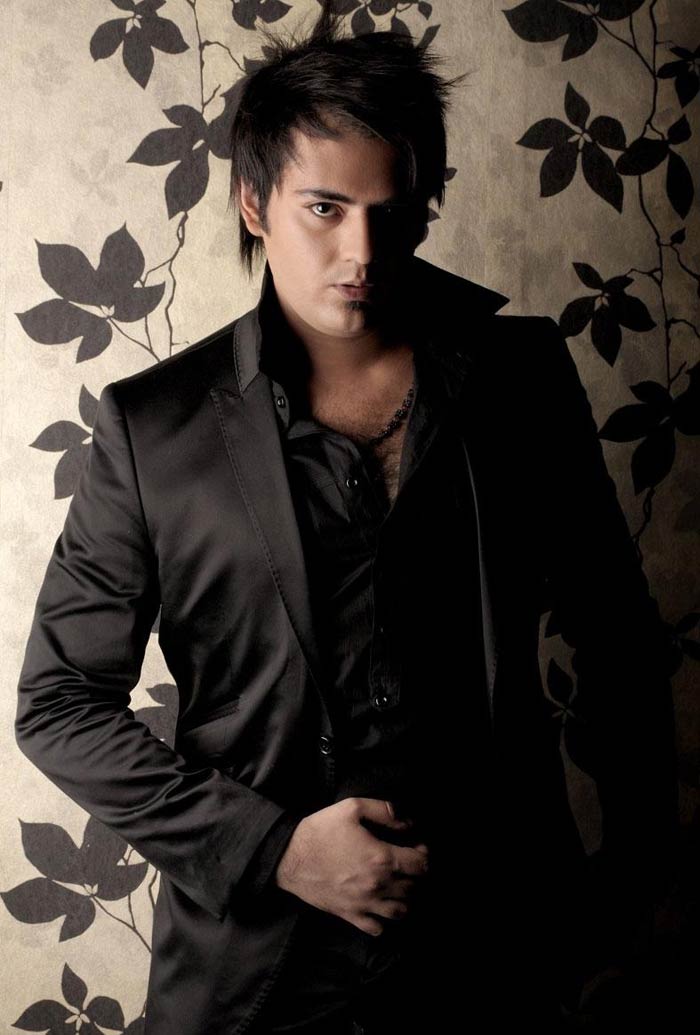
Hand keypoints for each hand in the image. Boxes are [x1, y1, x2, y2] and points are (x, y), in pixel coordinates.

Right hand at [274, 796, 428, 936]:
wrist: (288, 858)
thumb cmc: (320, 831)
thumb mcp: (352, 808)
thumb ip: (384, 811)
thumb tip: (407, 821)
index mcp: (382, 859)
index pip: (421, 865)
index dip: (424, 854)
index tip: (417, 846)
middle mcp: (378, 886)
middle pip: (413, 888)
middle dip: (415, 875)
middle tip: (407, 862)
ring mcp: (364, 904)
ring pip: (400, 911)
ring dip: (404, 898)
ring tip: (397, 885)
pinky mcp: (350, 915)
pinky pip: (377, 928)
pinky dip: (384, 920)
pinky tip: (379, 905)